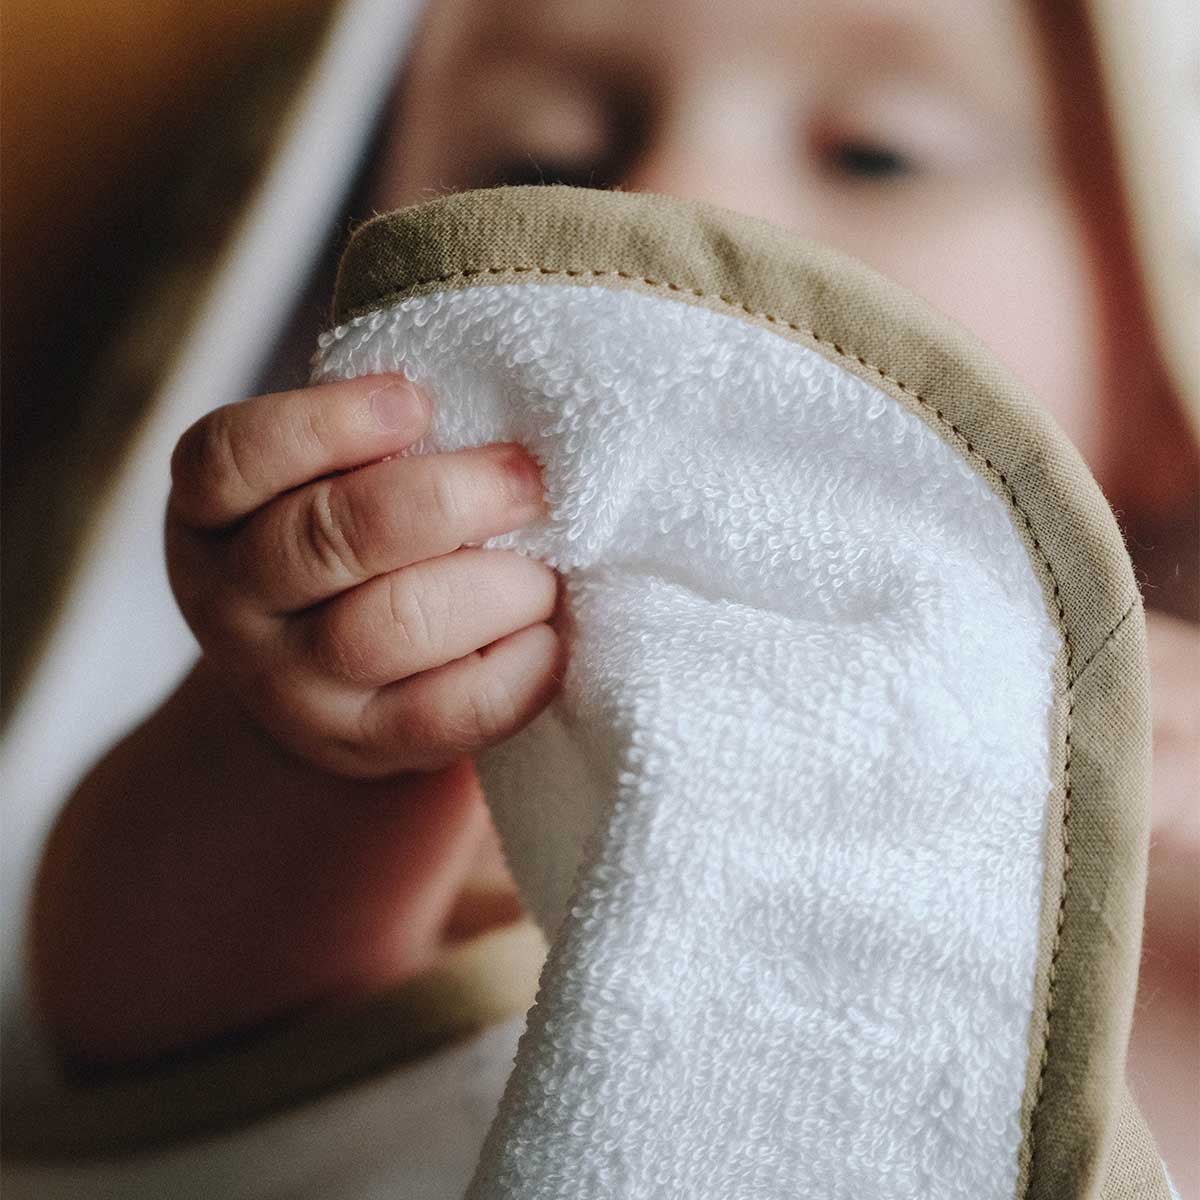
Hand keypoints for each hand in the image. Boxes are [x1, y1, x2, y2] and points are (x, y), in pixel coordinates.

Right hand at [167, 373, 562, 776]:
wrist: (316, 686)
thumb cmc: (342, 550)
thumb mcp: (317, 488)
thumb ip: (372, 449)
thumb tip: (497, 411)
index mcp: (211, 516)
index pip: (233, 458)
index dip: (329, 422)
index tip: (417, 402)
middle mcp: (232, 602)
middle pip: (328, 538)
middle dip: (446, 499)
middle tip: (525, 481)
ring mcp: (290, 685)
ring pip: (392, 625)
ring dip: (493, 585)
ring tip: (543, 570)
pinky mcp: (363, 744)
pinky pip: (449, 711)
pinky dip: (520, 666)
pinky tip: (547, 632)